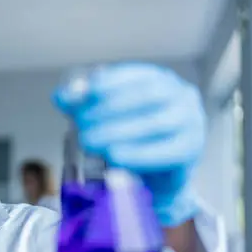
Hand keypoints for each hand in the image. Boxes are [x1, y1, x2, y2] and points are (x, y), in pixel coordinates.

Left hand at [53, 63, 204, 226]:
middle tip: (81, 125)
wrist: (157, 176)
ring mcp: (190, 122)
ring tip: (89, 141)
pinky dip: (137, 154)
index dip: (110, 82)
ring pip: (155, 122)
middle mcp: (179, 96)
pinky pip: (166, 151)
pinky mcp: (189, 150)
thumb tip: (61, 96)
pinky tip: (114, 158)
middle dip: (108, 109)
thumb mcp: (105, 117)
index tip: (85, 93)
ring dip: (118, 132)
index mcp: (160, 80)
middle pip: (145, 96)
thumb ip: (83, 104)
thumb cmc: (132, 139)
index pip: (136, 74)